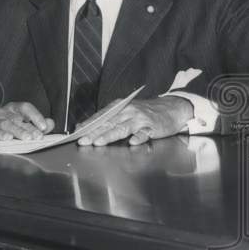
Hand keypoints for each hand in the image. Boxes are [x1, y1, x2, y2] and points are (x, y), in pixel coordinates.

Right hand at [0, 102, 54, 140]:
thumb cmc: (7, 128)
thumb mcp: (22, 124)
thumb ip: (37, 124)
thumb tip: (50, 123)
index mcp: (14, 109)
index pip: (25, 107)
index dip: (35, 116)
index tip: (44, 127)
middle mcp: (4, 112)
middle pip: (18, 118)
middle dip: (29, 128)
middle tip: (38, 136)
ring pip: (7, 124)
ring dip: (18, 131)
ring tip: (27, 138)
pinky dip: (1, 135)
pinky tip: (8, 139)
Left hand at [77, 96, 193, 145]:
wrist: (171, 108)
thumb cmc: (145, 112)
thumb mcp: (126, 111)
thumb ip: (110, 119)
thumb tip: (87, 126)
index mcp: (120, 107)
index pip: (101, 116)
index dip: (89, 124)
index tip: (77, 132)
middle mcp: (128, 111)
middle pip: (108, 123)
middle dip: (94, 132)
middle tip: (82, 140)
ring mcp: (140, 119)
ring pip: (122, 128)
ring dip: (109, 135)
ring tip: (98, 142)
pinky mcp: (153, 127)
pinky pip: (144, 133)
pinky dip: (138, 137)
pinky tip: (132, 142)